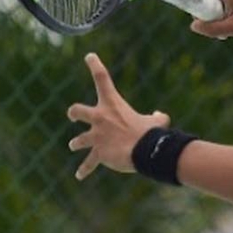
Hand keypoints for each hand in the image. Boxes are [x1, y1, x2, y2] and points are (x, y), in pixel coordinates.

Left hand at [66, 53, 168, 180]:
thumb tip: (160, 116)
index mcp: (112, 105)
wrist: (144, 150)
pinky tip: (79, 176)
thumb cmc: (151, 133)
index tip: (89, 56)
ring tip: (73, 145)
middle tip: (72, 115)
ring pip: (79, 140)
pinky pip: (89, 163)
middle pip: (78, 111)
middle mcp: (99, 118)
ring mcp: (96, 137)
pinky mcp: (98, 153)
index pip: (102, 78)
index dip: (94, 64)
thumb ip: (156, 117)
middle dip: (74, 113)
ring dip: (77, 143)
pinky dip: (84, 169)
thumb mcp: (156, 121)